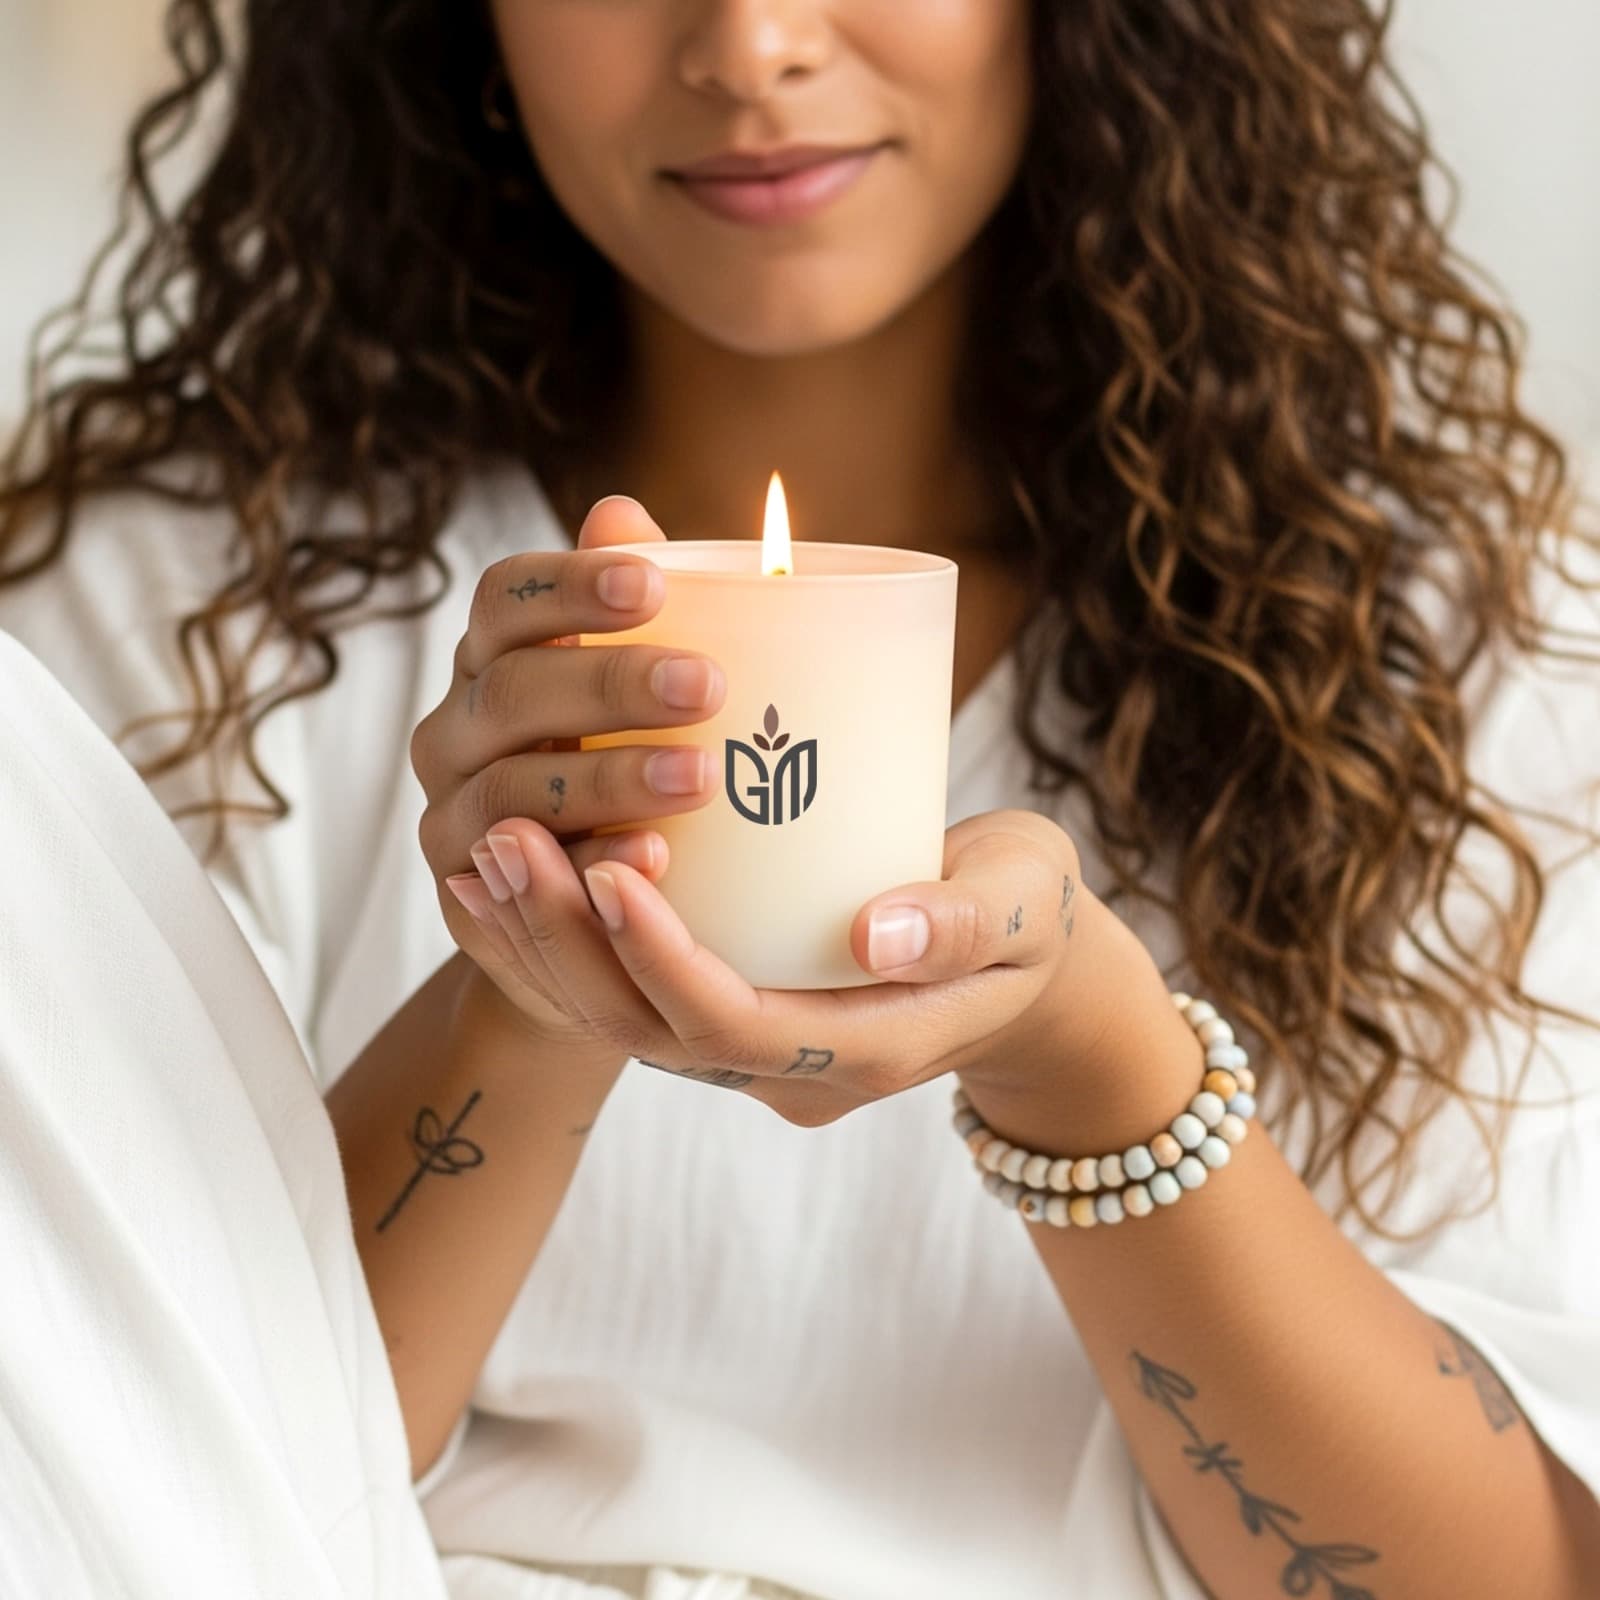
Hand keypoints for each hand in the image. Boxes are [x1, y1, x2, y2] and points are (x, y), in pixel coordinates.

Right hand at [409, 495, 726, 1056]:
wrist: (574, 916)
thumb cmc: (618, 773)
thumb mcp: (634, 694)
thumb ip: (631, 613)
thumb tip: (620, 510)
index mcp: (494, 661)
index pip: (505, 599)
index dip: (569, 586)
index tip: (652, 584)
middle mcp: (455, 730)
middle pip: (512, 690)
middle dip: (611, 682)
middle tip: (707, 684)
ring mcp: (452, 816)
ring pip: (512, 789)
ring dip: (608, 778)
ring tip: (700, 775)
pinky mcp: (468, 899)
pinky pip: (522, 880)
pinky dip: (591, 863)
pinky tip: (657, 855)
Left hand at [446, 803, 1139, 1124]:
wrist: (1018, 962)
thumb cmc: (1027, 916)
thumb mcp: (1024, 904)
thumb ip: (962, 920)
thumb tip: (876, 930)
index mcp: (864, 1051)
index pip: (737, 1028)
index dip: (663, 961)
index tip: (611, 867)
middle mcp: (789, 1067)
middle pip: (649, 1031)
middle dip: (568, 944)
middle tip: (508, 838)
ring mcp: (750, 1045)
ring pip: (619, 1019)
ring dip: (543, 942)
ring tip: (485, 849)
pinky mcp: (727, 1007)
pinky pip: (622, 993)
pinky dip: (557, 941)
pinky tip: (506, 873)